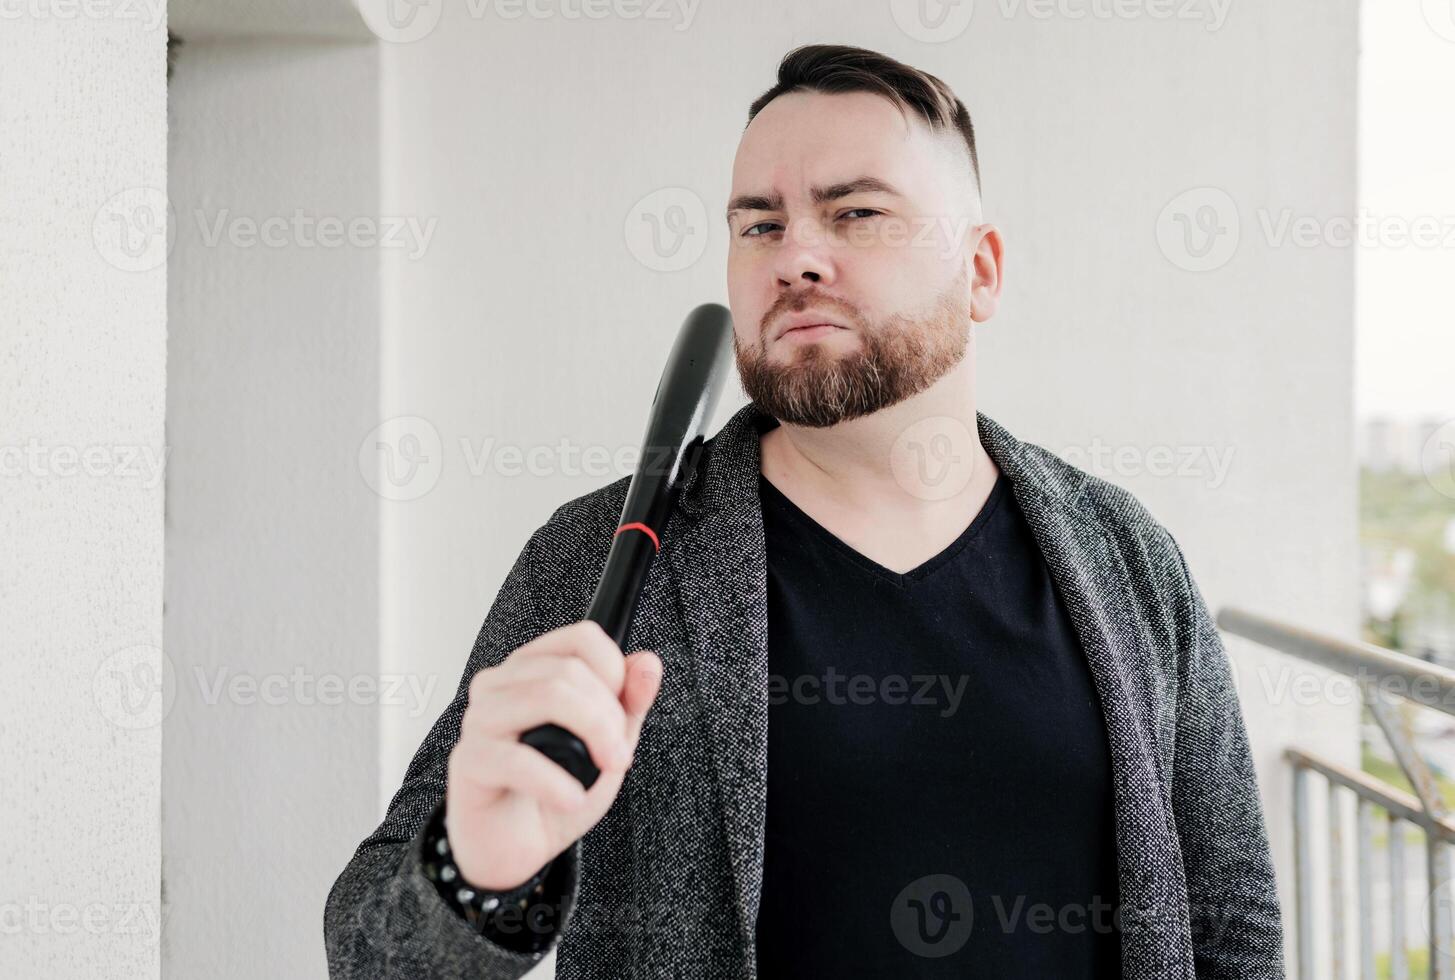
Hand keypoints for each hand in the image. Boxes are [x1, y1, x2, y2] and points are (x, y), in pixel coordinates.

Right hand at [444, 620, 661, 890]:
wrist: (516, 847)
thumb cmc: (554, 790)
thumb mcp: (607, 745)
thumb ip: (629, 703)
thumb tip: (647, 663)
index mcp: (533, 669)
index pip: (582, 639)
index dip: (615, 672)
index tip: (625, 711)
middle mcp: (501, 684)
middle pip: (568, 670)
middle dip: (608, 716)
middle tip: (619, 755)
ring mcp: (481, 719)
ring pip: (546, 696)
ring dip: (592, 737)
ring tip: (604, 770)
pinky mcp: (469, 760)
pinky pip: (517, 758)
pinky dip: (555, 781)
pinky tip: (571, 798)